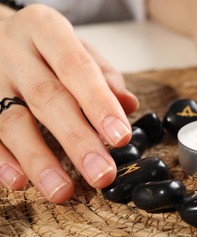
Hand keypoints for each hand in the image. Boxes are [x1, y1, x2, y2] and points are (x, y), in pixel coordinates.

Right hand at [0, 4, 138, 202]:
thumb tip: (128, 104)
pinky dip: (3, 160)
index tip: (121, 136)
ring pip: (12, 122)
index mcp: (45, 30)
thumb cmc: (46, 47)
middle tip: (101, 172)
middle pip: (48, 98)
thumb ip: (103, 75)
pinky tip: (20, 182)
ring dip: (39, 160)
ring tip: (62, 191)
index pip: (77, 68)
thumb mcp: (76, 48)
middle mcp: (14, 51)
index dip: (100, 104)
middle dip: (77, 140)